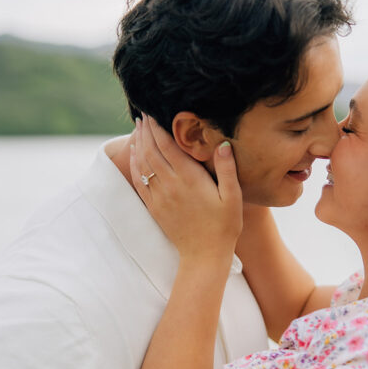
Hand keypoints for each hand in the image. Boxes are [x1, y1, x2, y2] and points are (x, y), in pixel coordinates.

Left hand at [130, 116, 242, 261]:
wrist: (204, 255)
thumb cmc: (224, 226)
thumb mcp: (233, 197)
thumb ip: (228, 169)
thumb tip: (223, 144)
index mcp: (190, 178)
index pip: (168, 145)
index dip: (158, 127)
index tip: (153, 113)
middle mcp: (171, 185)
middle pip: (152, 150)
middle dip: (146, 130)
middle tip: (143, 115)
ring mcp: (159, 196)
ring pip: (143, 164)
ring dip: (139, 144)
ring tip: (138, 128)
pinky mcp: (154, 207)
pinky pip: (139, 181)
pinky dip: (135, 164)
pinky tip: (135, 154)